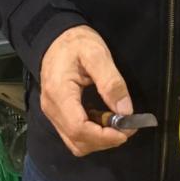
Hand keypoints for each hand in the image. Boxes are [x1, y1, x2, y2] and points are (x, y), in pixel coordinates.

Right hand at [40, 26, 134, 156]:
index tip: (126, 131)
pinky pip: (73, 134)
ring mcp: (52, 113)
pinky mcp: (57, 114)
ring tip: (118, 123)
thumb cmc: (76, 43)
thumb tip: (125, 111)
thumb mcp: (97, 54)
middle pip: (78, 141)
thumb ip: (111, 82)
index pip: (79, 128)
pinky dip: (92, 134)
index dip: (104, 137)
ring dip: (99, 140)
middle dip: (105, 140)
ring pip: (76, 142)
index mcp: (59, 93)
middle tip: (128, 127)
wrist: (56, 38)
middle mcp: (51, 108)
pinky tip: (105, 120)